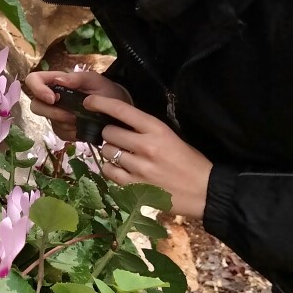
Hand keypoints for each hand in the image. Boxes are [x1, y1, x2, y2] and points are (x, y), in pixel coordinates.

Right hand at [23, 70, 130, 141]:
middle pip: (35, 106)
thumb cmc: (105, 89)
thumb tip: (59, 80)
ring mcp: (56, 115)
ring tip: (83, 119)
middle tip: (71, 115)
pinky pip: (61, 133)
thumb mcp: (95, 80)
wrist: (118, 108)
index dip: (37, 89)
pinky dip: (72, 132)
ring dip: (66, 123)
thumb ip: (78, 78)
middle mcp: (52, 99)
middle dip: (52, 112)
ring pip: (49, 122)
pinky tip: (83, 127)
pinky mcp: (63, 130)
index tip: (53, 98)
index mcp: (57, 82)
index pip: (33, 80)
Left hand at [92, 95, 211, 219]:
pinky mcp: (135, 187)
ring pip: (107, 152)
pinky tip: (122, 170)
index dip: (101, 103)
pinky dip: (112, 169)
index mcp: (157, 129)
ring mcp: (139, 168)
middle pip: (109, 132)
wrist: (204, 190)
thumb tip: (120, 124)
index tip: (89, 102)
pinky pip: (110, 172)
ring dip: (111, 152)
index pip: (122, 110)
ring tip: (122, 156)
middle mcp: (146, 146)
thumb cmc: (189, 160)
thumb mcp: (170, 136)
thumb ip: (146, 129)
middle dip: (109, 134)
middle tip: (118, 139)